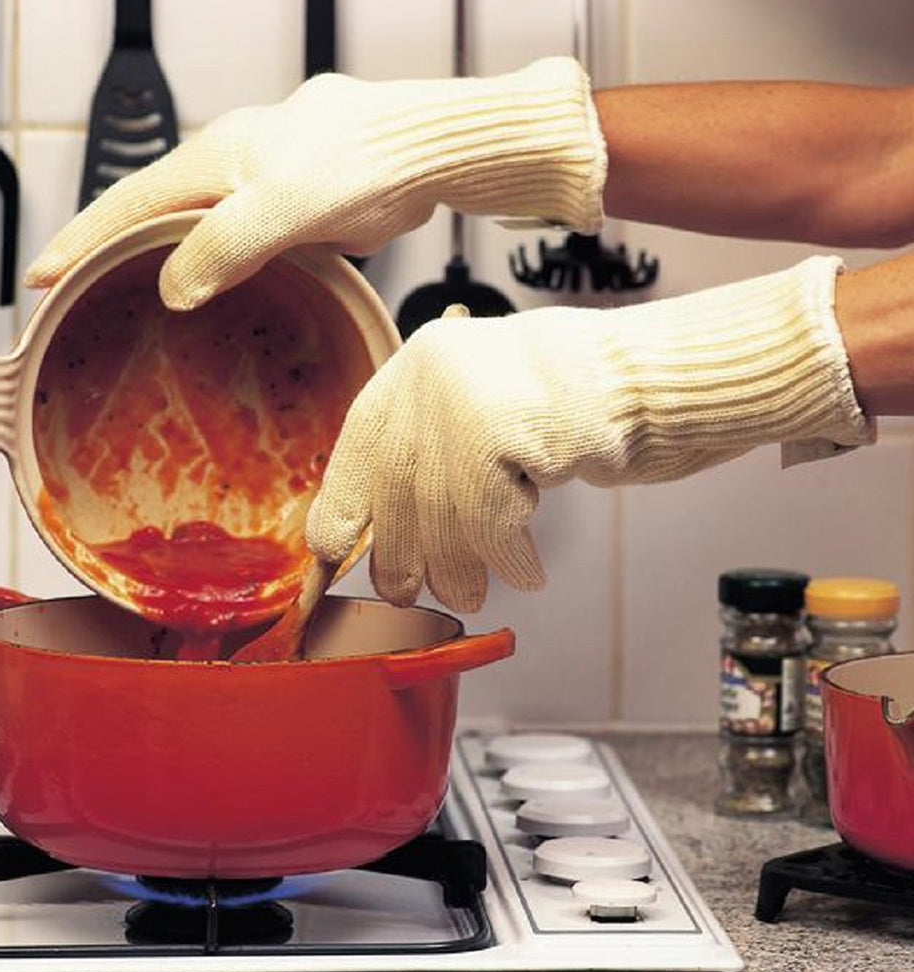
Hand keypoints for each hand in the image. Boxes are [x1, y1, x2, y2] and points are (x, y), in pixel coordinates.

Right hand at [26, 57, 604, 309]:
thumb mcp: (282, 207)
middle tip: (79, 294)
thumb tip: (174, 288)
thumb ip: (225, 245)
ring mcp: (268, 185)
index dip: (82, 239)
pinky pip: (247, 243)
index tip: (42, 274)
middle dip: (114, 251)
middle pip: (157, 212)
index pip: (129, 201)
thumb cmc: (365, 163)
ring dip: (169, 263)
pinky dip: (223, 270)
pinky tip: (222, 298)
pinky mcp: (300, 208)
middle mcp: (235, 166)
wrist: (432, 153)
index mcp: (217, 157)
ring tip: (137, 303)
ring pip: (204, 230)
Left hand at [305, 258, 871, 612]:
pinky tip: (525, 571)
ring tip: (471, 593)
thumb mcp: (479, 415)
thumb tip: (365, 536)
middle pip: (399, 488)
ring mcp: (476, 395)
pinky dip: (507, 557)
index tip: (334, 558)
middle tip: (410, 592)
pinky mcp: (519, 426)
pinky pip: (493, 519)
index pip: (359, 445)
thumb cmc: (563, 409)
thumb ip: (426, 456)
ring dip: (455, 568)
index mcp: (418, 365)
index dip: (342, 509)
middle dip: (401, 555)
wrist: (649, 379)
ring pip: (441, 511)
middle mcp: (436, 372)